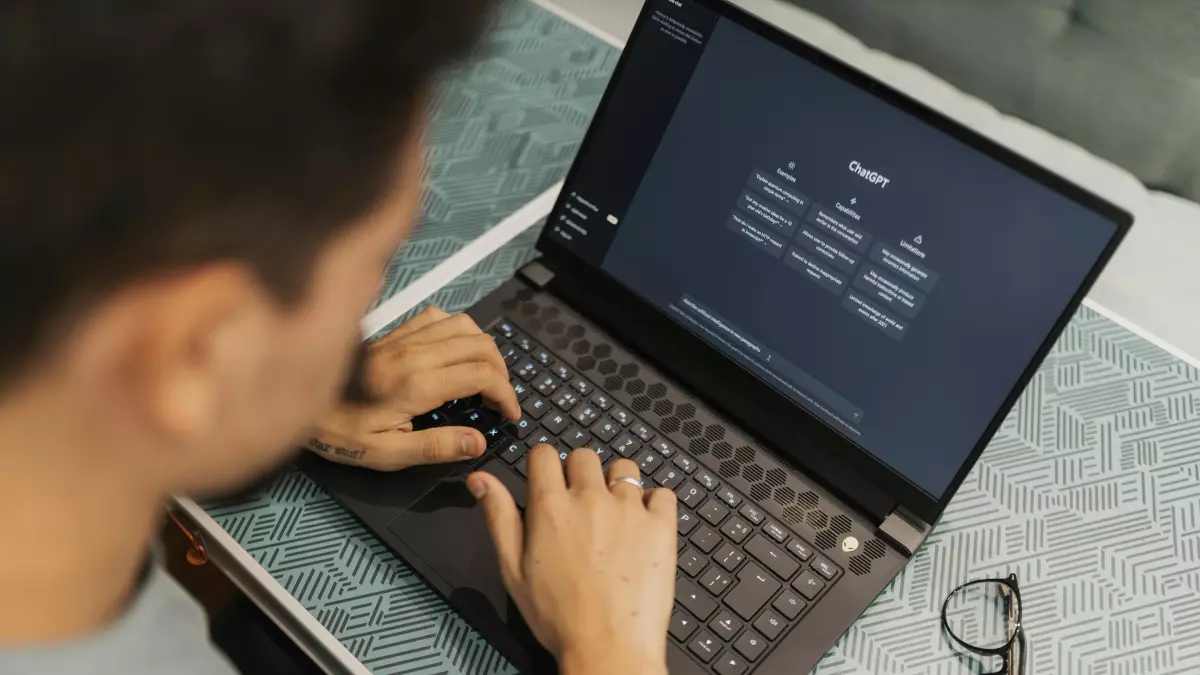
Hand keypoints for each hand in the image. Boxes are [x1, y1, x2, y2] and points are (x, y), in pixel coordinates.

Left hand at [307, 307, 520, 470]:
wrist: (300, 401)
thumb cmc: (340, 433)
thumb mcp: (386, 454)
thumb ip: (435, 447)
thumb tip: (477, 442)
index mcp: (417, 384)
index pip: (482, 375)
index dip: (506, 394)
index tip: (509, 414)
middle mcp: (415, 353)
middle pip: (481, 345)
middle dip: (502, 371)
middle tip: (499, 399)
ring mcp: (405, 338)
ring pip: (464, 325)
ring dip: (485, 348)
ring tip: (484, 375)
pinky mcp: (395, 332)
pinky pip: (439, 316)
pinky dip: (458, 330)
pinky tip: (455, 350)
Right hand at [468, 446, 676, 674]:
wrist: (608, 647)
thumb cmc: (559, 616)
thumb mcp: (513, 569)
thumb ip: (498, 517)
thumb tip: (480, 480)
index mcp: (551, 507)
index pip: (544, 454)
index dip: (543, 465)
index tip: (548, 480)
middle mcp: (590, 499)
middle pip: (584, 456)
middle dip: (579, 474)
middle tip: (580, 506)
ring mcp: (629, 509)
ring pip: (624, 468)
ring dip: (616, 485)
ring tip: (614, 516)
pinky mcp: (660, 526)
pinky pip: (662, 493)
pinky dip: (654, 504)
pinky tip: (642, 527)